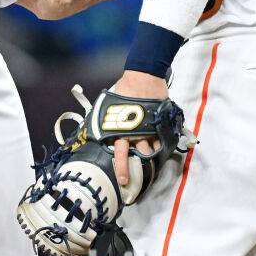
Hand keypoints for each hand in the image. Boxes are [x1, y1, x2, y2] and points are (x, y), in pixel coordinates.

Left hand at [111, 70, 167, 186]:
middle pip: (140, 155)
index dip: (122, 168)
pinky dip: (162, 142)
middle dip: (140, 166)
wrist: (143, 75)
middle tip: (140, 175)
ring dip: (151, 154)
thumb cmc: (124, 89)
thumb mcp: (109, 105)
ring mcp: (150, 128)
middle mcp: (136, 132)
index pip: (120, 153)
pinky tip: (161, 145)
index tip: (123, 180)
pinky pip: (162, 137)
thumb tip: (93, 129)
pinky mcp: (160, 122)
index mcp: (121, 129)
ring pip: (152, 148)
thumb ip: (104, 118)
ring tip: (151, 158)